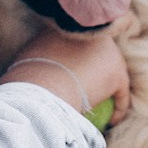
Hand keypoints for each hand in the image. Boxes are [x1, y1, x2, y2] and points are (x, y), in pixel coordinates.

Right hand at [0, 28, 131, 124]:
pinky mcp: (117, 70)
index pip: (79, 41)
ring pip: (111, 69)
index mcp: (67, 26)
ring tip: (102, 106)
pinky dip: (118, 107)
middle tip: (91, 89)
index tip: (75, 74)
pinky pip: (120, 91)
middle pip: (99, 51)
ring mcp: (106, 48)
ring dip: (108, 87)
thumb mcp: (27, 60)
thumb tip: (32, 70)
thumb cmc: (27, 80)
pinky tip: (112, 121)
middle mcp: (89, 32)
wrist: (40, 89)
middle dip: (97, 67)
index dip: (78, 57)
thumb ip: (37, 57)